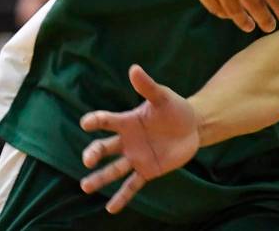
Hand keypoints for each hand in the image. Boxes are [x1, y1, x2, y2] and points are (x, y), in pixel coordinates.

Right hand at [79, 65, 199, 213]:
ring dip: (99, 179)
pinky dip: (122, 197)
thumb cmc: (174, 108)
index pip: (107, 121)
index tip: (86, 123)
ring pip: (114, 170)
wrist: (193, 126)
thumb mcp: (162, 96)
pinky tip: (110, 208)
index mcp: (128, 122)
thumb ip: (148, 86)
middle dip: (94, 153)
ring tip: (85, 186)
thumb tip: (134, 68)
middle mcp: (127, 141)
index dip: (96, 121)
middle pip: (105, 148)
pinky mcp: (147, 170)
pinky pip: (132, 185)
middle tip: (87, 159)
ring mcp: (135, 157)